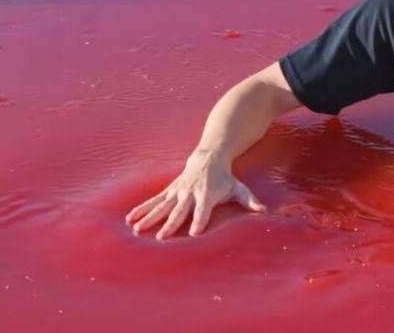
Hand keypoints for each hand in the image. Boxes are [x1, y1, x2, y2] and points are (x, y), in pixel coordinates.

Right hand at [125, 151, 265, 239]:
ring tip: (137, 230)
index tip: (194, 233)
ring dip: (149, 218)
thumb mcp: (238, 187)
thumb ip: (250, 200)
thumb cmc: (225, 178)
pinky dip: (141, 208)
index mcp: (207, 195)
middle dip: (171, 224)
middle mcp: (190, 193)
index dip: (199, 220)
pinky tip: (130, 219)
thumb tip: (264, 211)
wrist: (209, 157)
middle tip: (162, 237)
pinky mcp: (169, 190)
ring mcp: (177, 191)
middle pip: (179, 211)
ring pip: (161, 206)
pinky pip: (153, 200)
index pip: (203, 210)